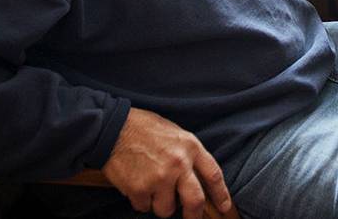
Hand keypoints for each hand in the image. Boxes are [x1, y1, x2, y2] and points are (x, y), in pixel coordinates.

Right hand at [102, 107, 231, 218]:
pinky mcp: (140, 189)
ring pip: (166, 210)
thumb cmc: (145, 129)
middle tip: (191, 217)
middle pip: (195, 201)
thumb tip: (197, 179)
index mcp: (191, 147)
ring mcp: (159, 178)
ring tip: (152, 189)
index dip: (221, 194)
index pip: (213, 175)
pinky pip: (144, 207)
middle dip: (194, 215)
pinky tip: (136, 184)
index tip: (224, 207)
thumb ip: (188, 155)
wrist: (113, 127)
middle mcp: (179, 164)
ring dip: (159, 205)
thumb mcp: (176, 134)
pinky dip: (140, 201)